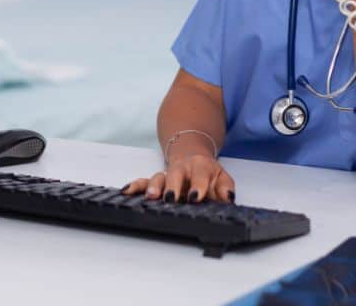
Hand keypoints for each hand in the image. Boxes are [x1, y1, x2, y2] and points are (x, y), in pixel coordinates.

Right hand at [121, 154, 235, 203]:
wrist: (194, 156)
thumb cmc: (208, 173)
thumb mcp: (222, 179)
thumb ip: (225, 189)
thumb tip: (228, 199)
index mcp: (201, 167)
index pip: (201, 176)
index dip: (198, 186)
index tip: (195, 198)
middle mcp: (182, 169)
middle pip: (175, 175)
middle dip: (172, 186)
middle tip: (170, 198)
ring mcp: (168, 174)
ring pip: (158, 177)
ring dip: (153, 186)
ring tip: (150, 196)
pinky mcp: (157, 180)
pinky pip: (144, 182)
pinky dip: (135, 186)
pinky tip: (126, 191)